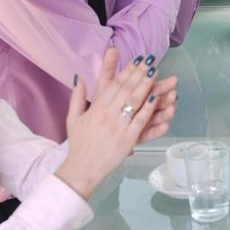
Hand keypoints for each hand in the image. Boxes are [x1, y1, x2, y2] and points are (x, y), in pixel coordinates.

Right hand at [55, 48, 178, 199]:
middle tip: (152, 61)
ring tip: (156, 73)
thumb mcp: (73, 118)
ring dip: (146, 86)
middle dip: (140, 73)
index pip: (114, 85)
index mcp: (96, 109)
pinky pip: (140, 121)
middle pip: (127, 89)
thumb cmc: (79, 145)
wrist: (82, 169)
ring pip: (135, 102)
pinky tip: (157, 98)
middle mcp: (108, 115)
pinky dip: (149, 108)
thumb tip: (79, 77)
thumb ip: (77, 97)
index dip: (127, 71)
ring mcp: (119, 127)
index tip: (138, 60)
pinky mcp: (128, 140)